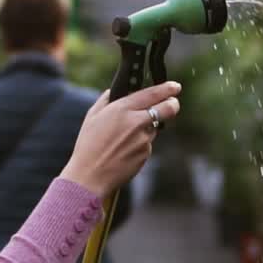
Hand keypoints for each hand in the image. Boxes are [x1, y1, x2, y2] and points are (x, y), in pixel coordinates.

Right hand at [60, 81, 181, 198]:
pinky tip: (124, 150)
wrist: (90, 176)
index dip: (167, 89)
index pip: (152, 94)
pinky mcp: (146, 153)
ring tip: (125, 138)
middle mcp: (136, 122)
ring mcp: (143, 139)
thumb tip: (116, 90)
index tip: (174, 86)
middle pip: (168, 109)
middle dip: (173, 104)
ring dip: (148, 127)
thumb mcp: (92, 116)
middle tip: (172, 103)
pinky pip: (147, 143)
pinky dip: (140, 144)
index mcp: (122, 109)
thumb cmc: (88, 145)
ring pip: (155, 128)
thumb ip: (106, 100)